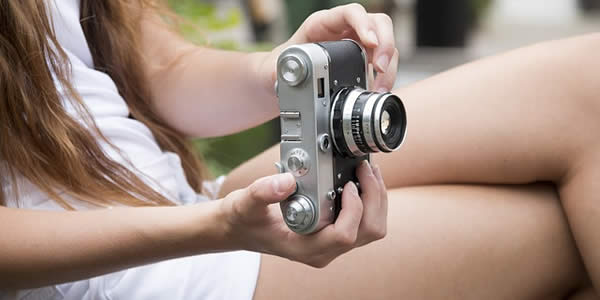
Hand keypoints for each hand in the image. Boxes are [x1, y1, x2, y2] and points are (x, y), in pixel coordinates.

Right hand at [219, 160, 387, 267]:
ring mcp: (331, 244)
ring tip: (368, 171)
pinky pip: (365, 222)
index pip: (344, 235)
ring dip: (376, 198)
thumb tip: (288, 180)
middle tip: (364, 169)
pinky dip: (369, 200)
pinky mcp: (335, 234)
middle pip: (368, 231)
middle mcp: (323, 251)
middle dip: (374, 198)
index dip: (354, 208)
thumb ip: (263, 192)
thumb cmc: (244, 219)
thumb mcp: (246, 203)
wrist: (240, 229)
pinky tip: (361, 179)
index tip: (348, 183)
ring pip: (372, 228)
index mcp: (306, 248)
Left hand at [257, 3, 398, 95]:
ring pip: (385, 44)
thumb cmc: (279, 69)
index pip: (350, 13)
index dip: (363, 24)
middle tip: (379, 67)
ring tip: (379, 86)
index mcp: (322, 24)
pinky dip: (386, 77)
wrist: (280, 83)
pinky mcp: (363, 62)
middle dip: (384, 44)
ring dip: (388, 65)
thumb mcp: (272, 68)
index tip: (369, 42)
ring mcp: (356, 45)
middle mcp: (344, 30)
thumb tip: (293, 74)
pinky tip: (377, 90)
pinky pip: (383, 63)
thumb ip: (279, 71)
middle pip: (377, 24)